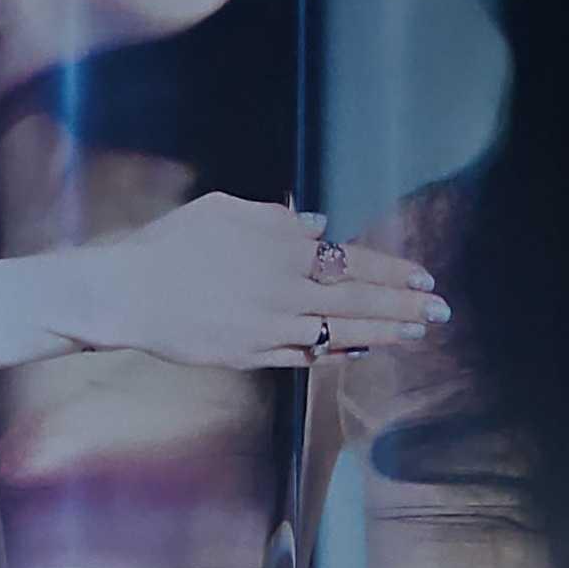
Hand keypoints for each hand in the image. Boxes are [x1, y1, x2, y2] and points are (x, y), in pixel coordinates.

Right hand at [67, 195, 447, 369]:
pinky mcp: (253, 354)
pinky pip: (306, 356)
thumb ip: (275, 219)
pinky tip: (363, 350)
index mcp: (279, 247)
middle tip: (441, 312)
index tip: (424, 278)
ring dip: (384, 332)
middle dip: (404, 305)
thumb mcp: (222, 211)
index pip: (351, 260)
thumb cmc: (170, 244)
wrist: (127, 292)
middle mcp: (284, 287)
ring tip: (417, 333)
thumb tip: (318, 226)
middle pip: (357, 298)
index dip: (392, 271)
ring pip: (340, 331)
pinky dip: (338, 353)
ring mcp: (270, 325)